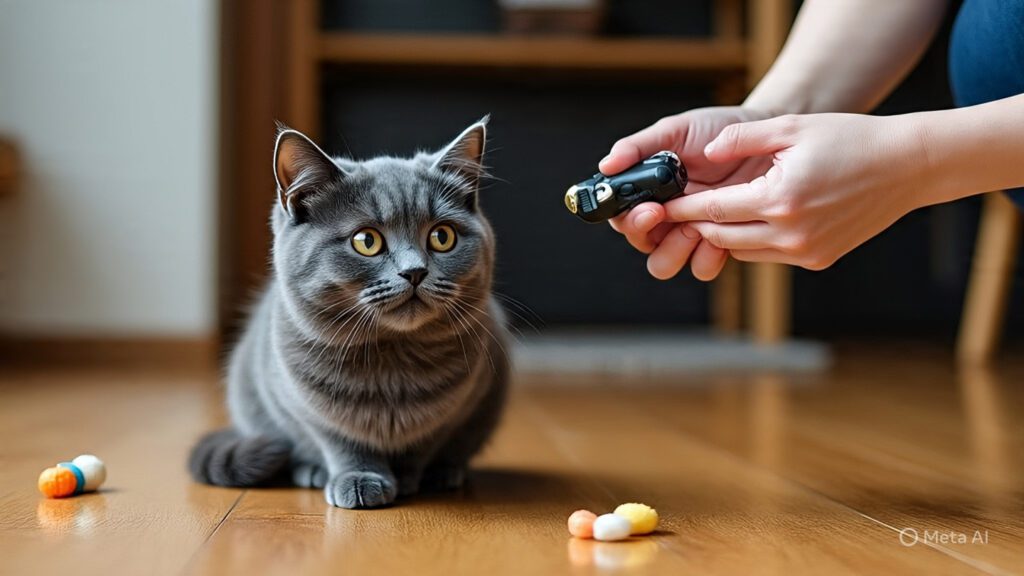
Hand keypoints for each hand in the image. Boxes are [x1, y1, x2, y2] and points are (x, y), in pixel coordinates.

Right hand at [601, 107, 775, 279]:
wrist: (763, 136)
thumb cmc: (714, 130)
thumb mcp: (675, 131)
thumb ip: (638, 147)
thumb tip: (606, 166)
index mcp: (645, 192)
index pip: (620, 216)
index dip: (627, 218)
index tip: (648, 207)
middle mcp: (663, 217)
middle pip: (640, 244)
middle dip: (646, 235)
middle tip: (665, 214)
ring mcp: (689, 232)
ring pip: (664, 264)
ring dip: (675, 249)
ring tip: (697, 224)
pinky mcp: (718, 244)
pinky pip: (701, 267)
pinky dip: (707, 256)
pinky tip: (722, 232)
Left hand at [665, 113, 926, 270]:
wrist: (906, 166)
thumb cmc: (849, 139)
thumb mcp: (791, 127)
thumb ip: (742, 139)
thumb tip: (705, 154)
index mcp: (779, 199)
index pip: (713, 211)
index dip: (683, 208)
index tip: (661, 205)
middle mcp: (790, 233)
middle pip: (721, 237)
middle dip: (696, 225)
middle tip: (676, 213)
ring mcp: (805, 252)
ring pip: (743, 250)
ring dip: (723, 235)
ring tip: (706, 216)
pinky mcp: (818, 260)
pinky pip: (769, 255)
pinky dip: (752, 241)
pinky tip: (747, 222)